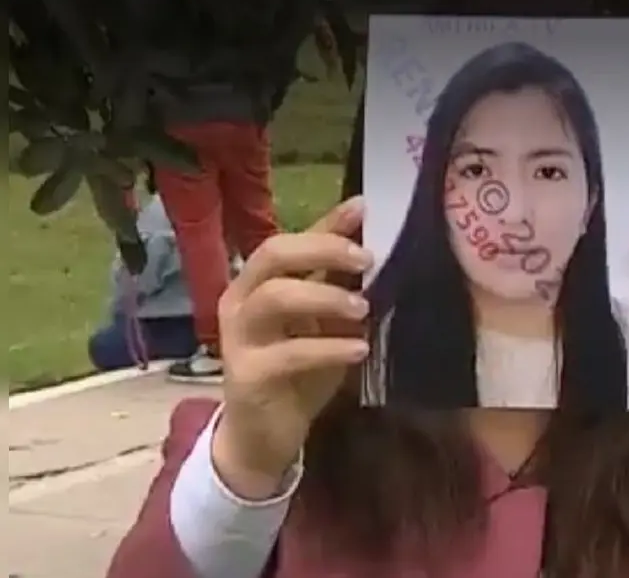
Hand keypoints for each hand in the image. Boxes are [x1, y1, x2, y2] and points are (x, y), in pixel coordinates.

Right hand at [211, 196, 373, 497]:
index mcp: (257, 282)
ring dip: (324, 297)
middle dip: (323, 250)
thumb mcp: (321, 323)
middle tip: (367, 260)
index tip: (364, 209)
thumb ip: (338, 286)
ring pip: (275, 298)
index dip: (327, 224)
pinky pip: (289, 353)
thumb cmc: (296, 372)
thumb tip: (373, 246)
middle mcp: (240, 301)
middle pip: (273, 255)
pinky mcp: (247, 375)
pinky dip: (329, 347)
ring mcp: (239, 337)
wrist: (263, 436)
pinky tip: (360, 349)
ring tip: (363, 308)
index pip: (290, 240)